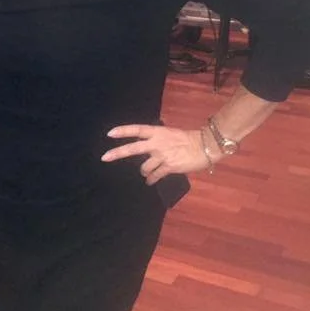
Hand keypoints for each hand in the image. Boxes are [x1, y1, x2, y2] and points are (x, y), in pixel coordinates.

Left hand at [101, 124, 218, 183]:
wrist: (205, 146)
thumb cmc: (187, 139)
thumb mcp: (169, 134)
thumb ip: (156, 140)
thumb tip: (146, 148)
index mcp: (157, 132)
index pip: (137, 130)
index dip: (123, 131)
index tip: (109, 134)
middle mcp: (157, 143)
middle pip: (133, 148)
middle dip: (117, 153)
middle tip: (104, 157)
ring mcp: (162, 156)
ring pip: (144, 167)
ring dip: (144, 172)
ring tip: (147, 173)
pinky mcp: (169, 167)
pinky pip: (155, 176)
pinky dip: (151, 179)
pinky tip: (150, 181)